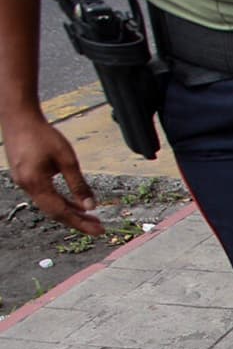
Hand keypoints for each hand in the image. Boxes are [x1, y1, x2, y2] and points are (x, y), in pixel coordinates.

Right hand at [3, 114, 103, 234]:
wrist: (19, 117)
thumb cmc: (42, 134)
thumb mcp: (66, 159)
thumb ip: (79, 184)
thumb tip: (91, 206)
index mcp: (35, 183)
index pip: (61, 212)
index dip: (80, 223)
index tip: (98, 231)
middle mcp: (27, 186)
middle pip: (55, 213)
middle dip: (77, 221)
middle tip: (98, 228)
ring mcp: (24, 183)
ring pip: (50, 205)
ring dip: (71, 212)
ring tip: (92, 218)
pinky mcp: (26, 177)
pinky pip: (45, 196)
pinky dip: (61, 202)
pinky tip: (76, 204)